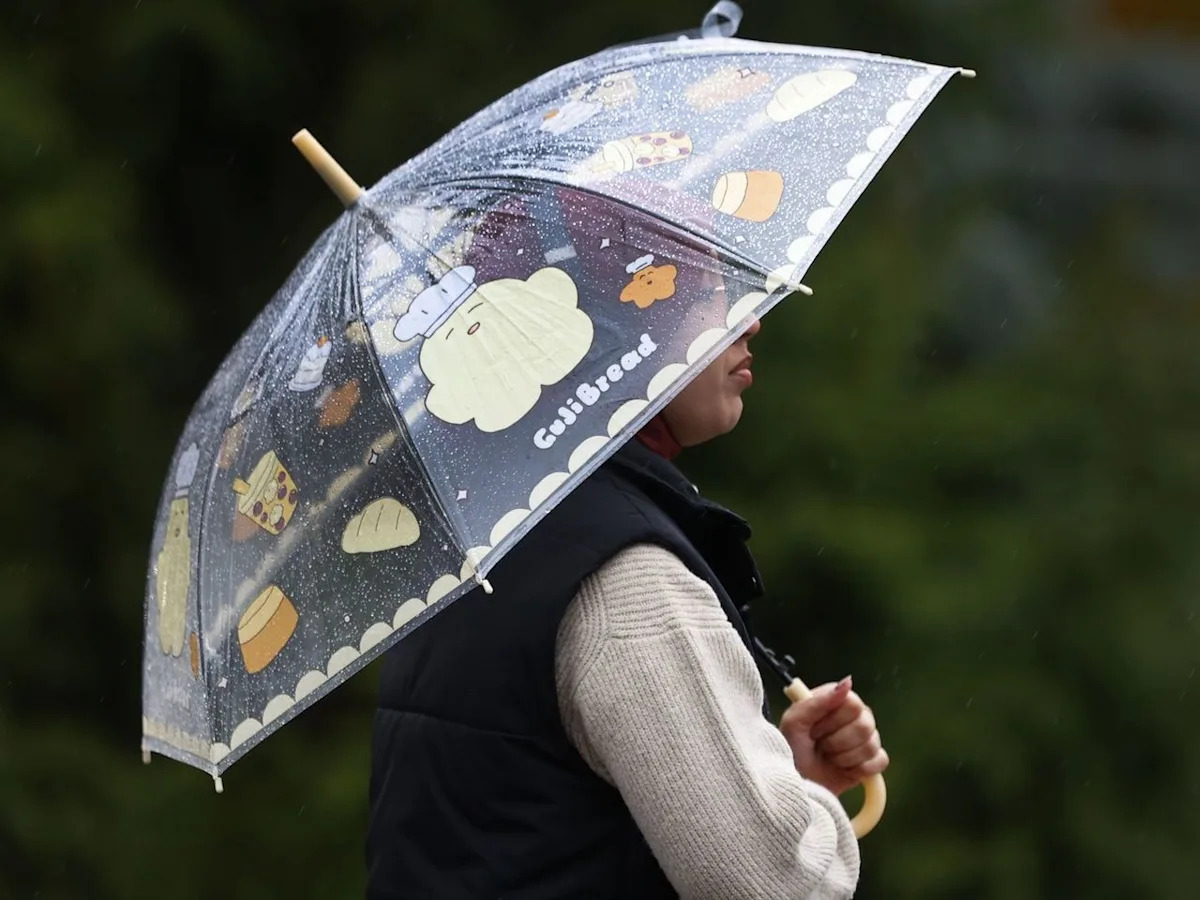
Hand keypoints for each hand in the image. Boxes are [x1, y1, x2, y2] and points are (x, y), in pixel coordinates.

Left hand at [778, 676, 888, 795]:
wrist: (797, 785)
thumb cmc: (791, 750)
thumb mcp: (794, 722)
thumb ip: (818, 701)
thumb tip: (848, 682)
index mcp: (834, 702)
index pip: (853, 702)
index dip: (834, 719)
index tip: (814, 729)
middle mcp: (852, 717)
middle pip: (866, 724)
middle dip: (838, 741)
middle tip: (820, 746)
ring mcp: (863, 739)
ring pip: (872, 743)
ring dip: (845, 757)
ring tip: (829, 759)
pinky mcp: (871, 762)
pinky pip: (880, 760)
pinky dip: (859, 769)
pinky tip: (843, 770)